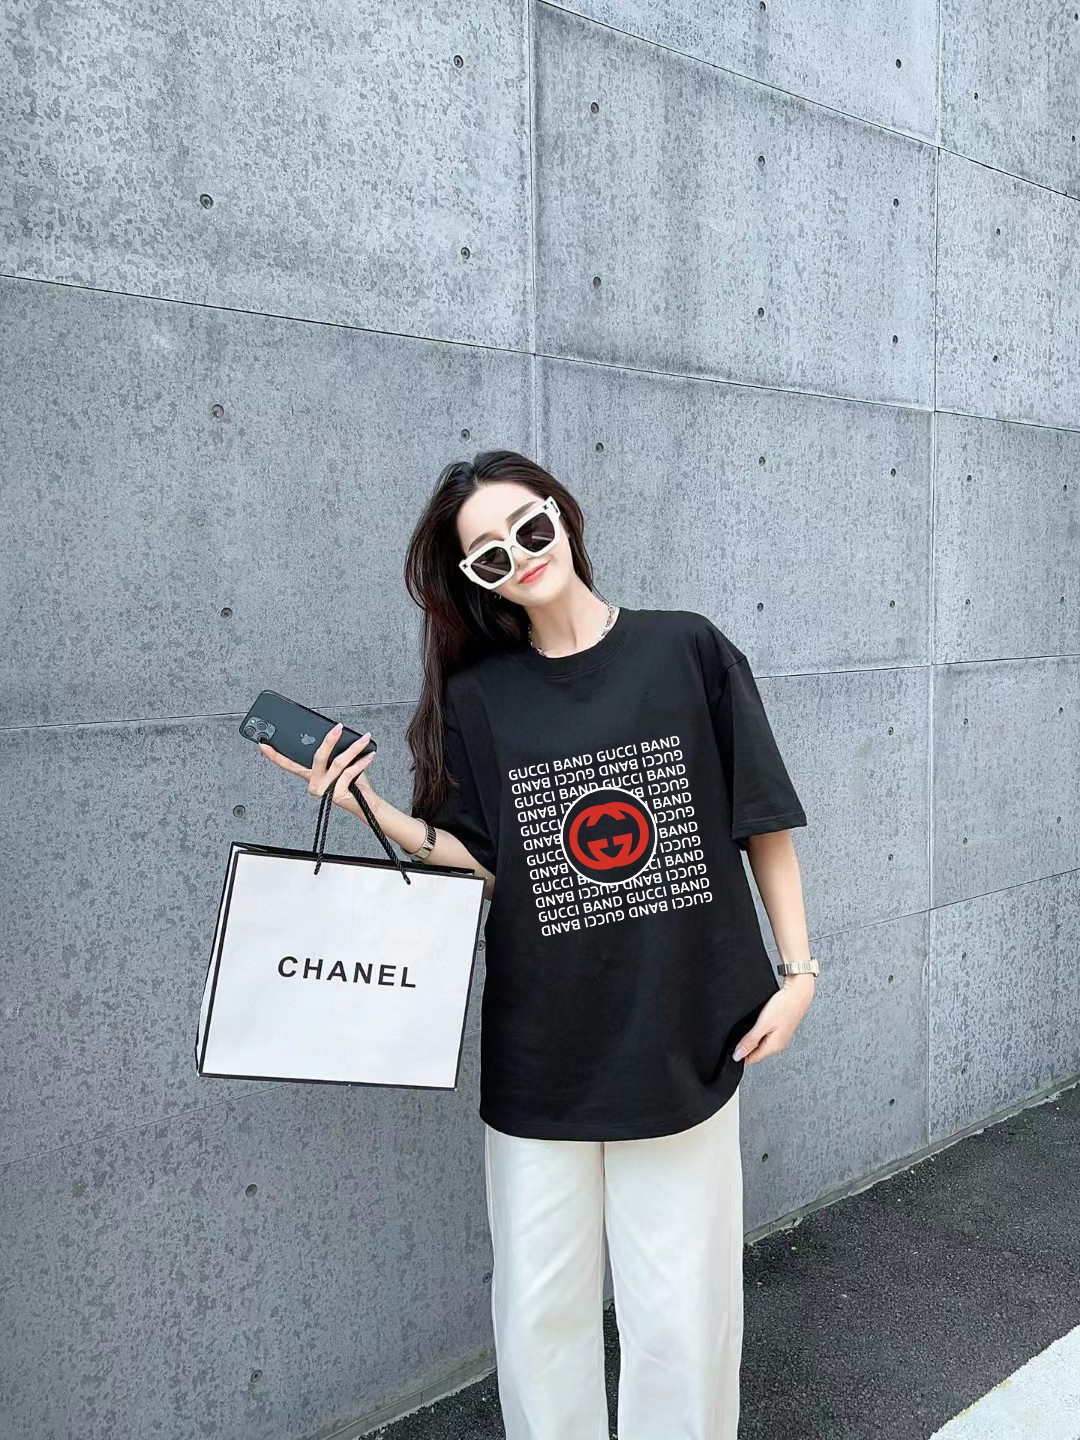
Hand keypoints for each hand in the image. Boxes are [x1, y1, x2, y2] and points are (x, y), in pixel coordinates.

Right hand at [258, 723, 383, 828]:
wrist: (367, 804)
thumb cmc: (353, 783)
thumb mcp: (340, 766)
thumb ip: (333, 755)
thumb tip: (335, 734)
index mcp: (311, 776)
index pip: (289, 764)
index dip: (275, 755)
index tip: (263, 744)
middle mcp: (314, 784)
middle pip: (318, 757)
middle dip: (329, 740)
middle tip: (338, 727)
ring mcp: (324, 790)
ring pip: (338, 762)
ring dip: (354, 748)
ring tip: (364, 739)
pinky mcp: (336, 794)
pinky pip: (349, 772)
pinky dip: (362, 762)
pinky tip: (369, 755)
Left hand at [733, 975, 813, 1064]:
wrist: (798, 992)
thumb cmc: (784, 1006)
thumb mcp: (762, 1025)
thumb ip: (750, 1041)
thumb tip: (738, 1055)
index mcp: (774, 1047)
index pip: (753, 1059)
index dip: (740, 1055)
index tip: (732, 1048)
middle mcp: (779, 1045)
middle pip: (757, 1052)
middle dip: (746, 1046)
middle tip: (737, 1035)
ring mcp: (781, 1037)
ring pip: (761, 1043)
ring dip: (752, 1038)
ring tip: (747, 1027)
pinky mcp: (781, 1028)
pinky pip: (766, 1035)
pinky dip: (759, 1031)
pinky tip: (757, 1023)